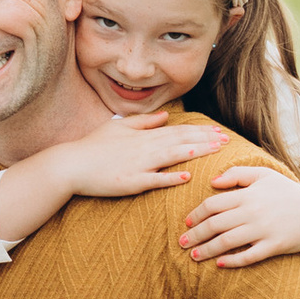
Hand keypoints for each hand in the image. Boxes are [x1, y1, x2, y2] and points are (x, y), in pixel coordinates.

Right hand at [65, 115, 221, 202]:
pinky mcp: (130, 182)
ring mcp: (138, 165)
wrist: (70, 164)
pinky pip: (154, 180)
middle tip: (228, 140)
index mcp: (142, 135)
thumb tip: (165, 116)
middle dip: (206, 140)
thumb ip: (142, 121)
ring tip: (216, 151)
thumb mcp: (117, 126)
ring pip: (172, 156)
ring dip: (195, 152)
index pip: (177, 130)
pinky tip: (186, 176)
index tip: (218, 130)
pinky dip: (170, 178)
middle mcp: (143, 147)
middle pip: (180, 141)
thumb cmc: (92, 146)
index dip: (199, 130)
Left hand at [178, 164, 299, 269]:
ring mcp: (264, 230)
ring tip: (194, 256)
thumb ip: (237, 174)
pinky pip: (249, 256)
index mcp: (248, 195)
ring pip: (228, 241)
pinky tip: (220, 264)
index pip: (213, 204)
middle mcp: (253, 212)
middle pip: (216, 224)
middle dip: (196, 235)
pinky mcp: (275, 246)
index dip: (197, 214)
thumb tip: (212, 182)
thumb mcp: (264, 175)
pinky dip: (233, 261)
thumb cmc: (288, 193)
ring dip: (208, 250)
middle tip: (182, 243)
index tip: (187, 223)